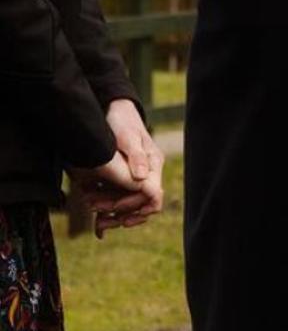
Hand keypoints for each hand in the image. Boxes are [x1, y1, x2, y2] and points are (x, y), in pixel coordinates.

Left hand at [81, 101, 165, 236]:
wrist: (112, 110)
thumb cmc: (122, 121)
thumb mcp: (128, 136)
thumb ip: (136, 157)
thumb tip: (141, 178)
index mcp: (152, 166)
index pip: (153, 197)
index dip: (137, 209)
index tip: (118, 213)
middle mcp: (146, 174)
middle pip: (140, 205)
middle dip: (119, 213)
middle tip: (96, 213)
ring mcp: (134, 178)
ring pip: (128, 206)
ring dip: (111, 214)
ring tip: (91, 213)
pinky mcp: (122, 179)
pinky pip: (117, 200)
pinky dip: (106, 210)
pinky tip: (94, 220)